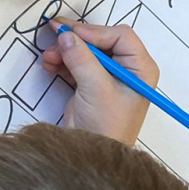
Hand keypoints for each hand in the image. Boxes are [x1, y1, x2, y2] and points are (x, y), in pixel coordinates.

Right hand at [39, 22, 158, 144]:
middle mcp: (127, 69)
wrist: (92, 156)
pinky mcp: (92, 84)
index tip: (70, 34)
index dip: (94, 32)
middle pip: (101, 40)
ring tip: (48, 57)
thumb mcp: (96, 89)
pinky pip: (77, 63)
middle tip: (54, 36)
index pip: (119, 36)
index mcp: (140, 68)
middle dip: (77, 40)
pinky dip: (63, 61)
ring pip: (86, 50)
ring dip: (66, 50)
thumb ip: (81, 59)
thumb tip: (65, 35)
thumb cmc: (106, 126)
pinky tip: (50, 64)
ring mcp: (108, 76)